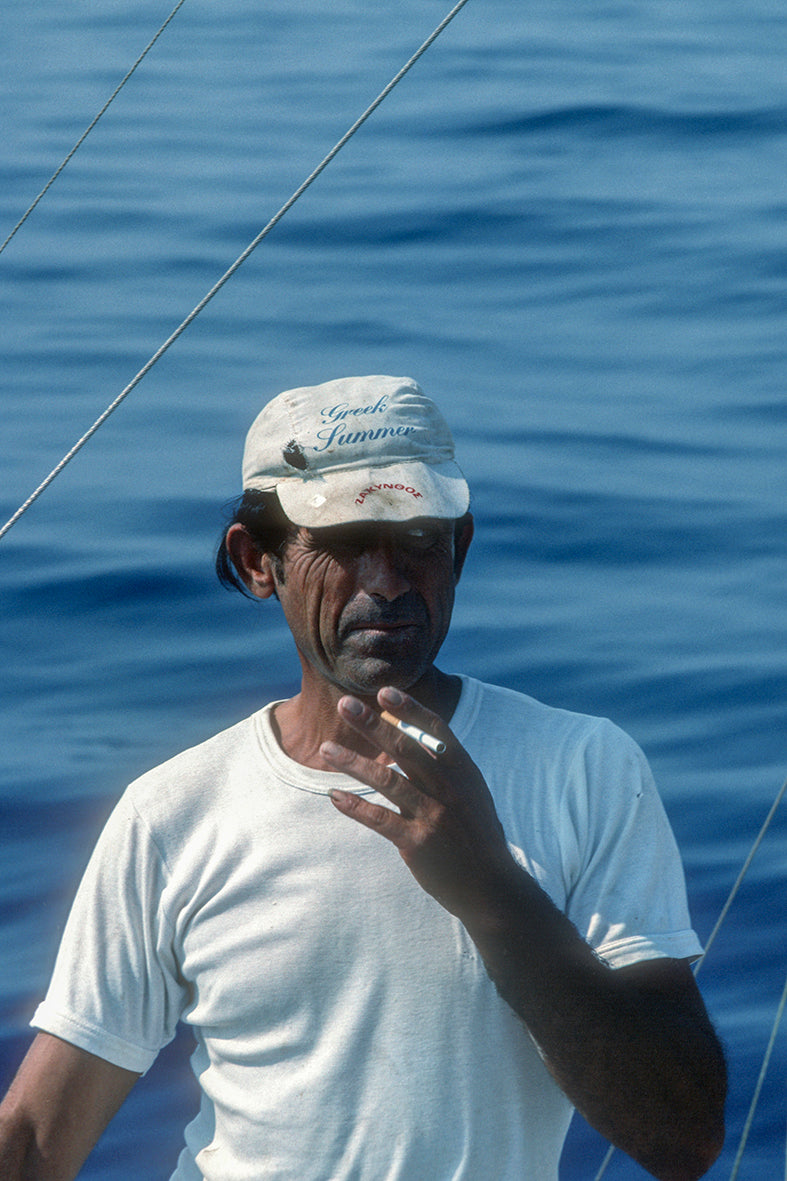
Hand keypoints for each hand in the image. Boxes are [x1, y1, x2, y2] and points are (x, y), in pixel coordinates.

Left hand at [322, 686, 516, 918]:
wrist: (492, 886)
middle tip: (345, 705)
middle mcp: (448, 788)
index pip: (435, 730)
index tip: (384, 691)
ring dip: (353, 762)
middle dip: (372, 724)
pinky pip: (380, 819)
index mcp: (462, 771)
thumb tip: (417, 735)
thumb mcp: (472, 792)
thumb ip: (446, 765)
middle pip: (405, 747)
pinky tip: (334, 796)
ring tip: (325, 748)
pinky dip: (355, 807)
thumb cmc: (476, 834)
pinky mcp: (417, 842)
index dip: (409, 709)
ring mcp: (432, 815)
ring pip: (386, 781)